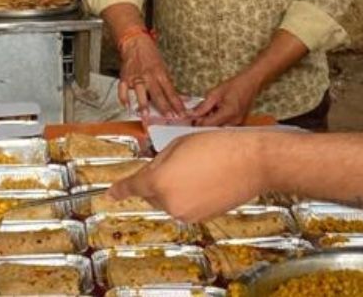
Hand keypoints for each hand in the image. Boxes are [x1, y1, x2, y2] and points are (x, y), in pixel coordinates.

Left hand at [109, 131, 271, 221]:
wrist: (252, 162)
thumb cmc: (218, 146)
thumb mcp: (180, 143)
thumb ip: (159, 160)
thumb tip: (152, 173)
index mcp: (159, 181)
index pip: (133, 186)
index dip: (119, 189)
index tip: (110, 194)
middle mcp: (169, 202)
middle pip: (151, 193)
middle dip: (158, 179)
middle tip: (182, 160)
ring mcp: (186, 213)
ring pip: (168, 200)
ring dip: (175, 187)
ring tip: (200, 168)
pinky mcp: (201, 218)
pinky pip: (185, 206)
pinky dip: (190, 195)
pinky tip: (207, 180)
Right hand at [118, 35, 187, 118]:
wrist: (136, 43)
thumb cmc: (151, 56)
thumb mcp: (164, 68)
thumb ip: (169, 85)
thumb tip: (181, 98)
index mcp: (160, 74)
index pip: (170, 91)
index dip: (177, 103)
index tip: (181, 113)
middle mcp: (148, 76)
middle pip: (157, 94)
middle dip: (164, 106)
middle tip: (169, 117)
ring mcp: (135, 77)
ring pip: (140, 92)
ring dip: (143, 104)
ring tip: (146, 115)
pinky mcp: (124, 78)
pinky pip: (123, 90)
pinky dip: (124, 98)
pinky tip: (127, 107)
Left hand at [192, 72, 262, 126]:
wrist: (251, 83)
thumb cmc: (235, 85)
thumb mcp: (215, 93)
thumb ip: (203, 106)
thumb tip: (192, 115)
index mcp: (228, 113)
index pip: (207, 125)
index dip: (197, 122)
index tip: (190, 118)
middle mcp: (234, 122)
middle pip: (213, 129)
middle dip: (204, 122)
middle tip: (199, 113)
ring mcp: (238, 124)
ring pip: (218, 128)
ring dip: (211, 122)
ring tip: (211, 110)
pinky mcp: (239, 123)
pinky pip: (225, 126)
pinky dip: (219, 121)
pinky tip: (218, 112)